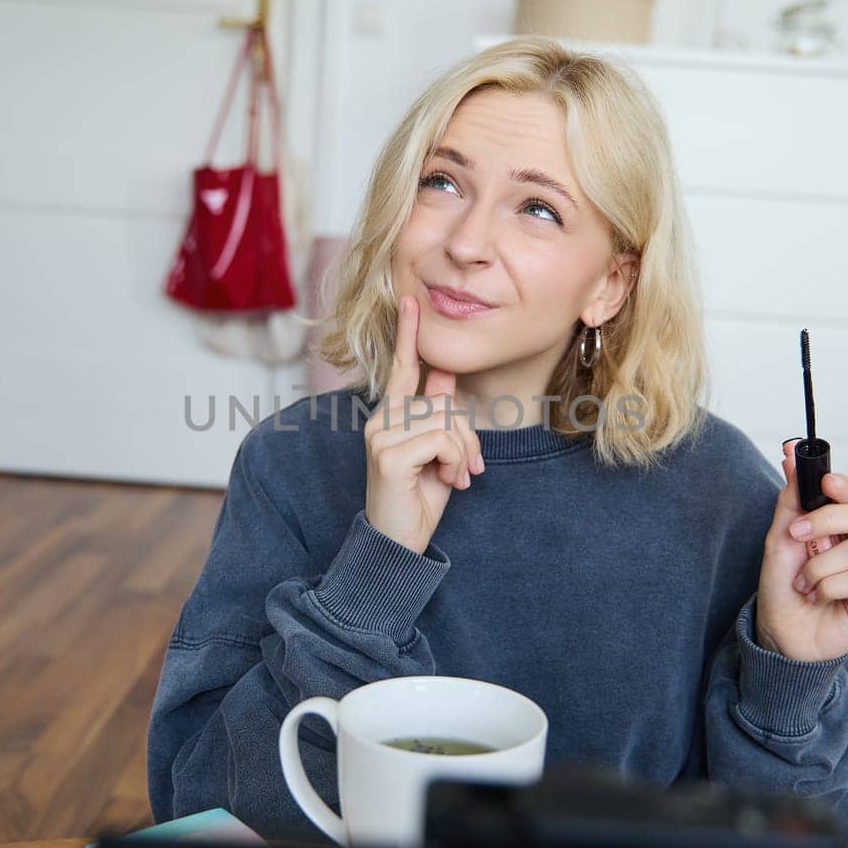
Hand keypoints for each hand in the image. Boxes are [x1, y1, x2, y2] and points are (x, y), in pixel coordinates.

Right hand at [362, 295, 484, 553]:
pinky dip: (455, 462)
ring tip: (453, 479)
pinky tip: (447, 482)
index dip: (409, 335)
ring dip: (462, 453)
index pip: (402, 369)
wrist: (397, 547)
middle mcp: (380, 421)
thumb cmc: (418, 502)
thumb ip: (439, 416)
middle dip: (467, 435)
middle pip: (443, 402)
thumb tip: (444, 375)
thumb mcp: (438, 454)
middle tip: (467, 469)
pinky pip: (442, 440)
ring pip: (446, 420)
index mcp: (390, 418)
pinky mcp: (388, 455)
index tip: (411, 300)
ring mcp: (380, 436)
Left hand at [755, 439, 847, 661]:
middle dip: (827, 520)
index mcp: (844, 528)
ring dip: (818, 566)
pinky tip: (818, 598)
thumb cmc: (784, 588)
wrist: (781, 634)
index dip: (842, 485)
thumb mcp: (779, 541)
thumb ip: (790, 502)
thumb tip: (791, 457)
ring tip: (803, 582)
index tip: (821, 481)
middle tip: (796, 534)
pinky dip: (828, 587)